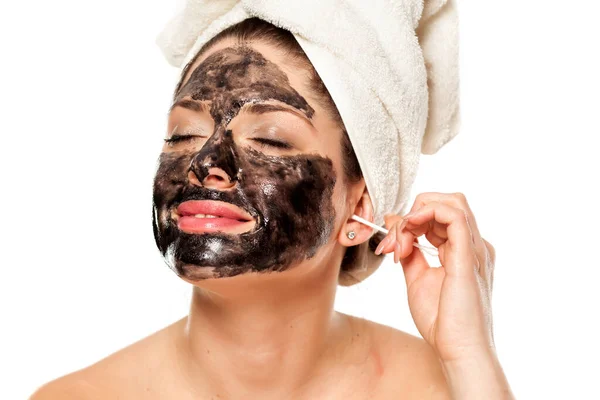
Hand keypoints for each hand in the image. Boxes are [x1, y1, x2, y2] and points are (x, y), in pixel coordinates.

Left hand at [375, 192, 495, 362]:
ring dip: (415, 214)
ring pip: (451, 202)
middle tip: (392, 243)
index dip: (409, 221)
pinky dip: (426, 215)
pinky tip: (409, 234)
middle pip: (446, 202)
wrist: (458, 350)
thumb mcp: (417, 277)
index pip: (439, 214)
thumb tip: (393, 221)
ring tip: (399, 244)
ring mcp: (475, 249)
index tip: (389, 246)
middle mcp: (474, 245)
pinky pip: (454, 216)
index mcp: (465, 250)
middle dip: (412, 214)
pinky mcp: (470, 256)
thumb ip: (408, 249)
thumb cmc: (442, 321)